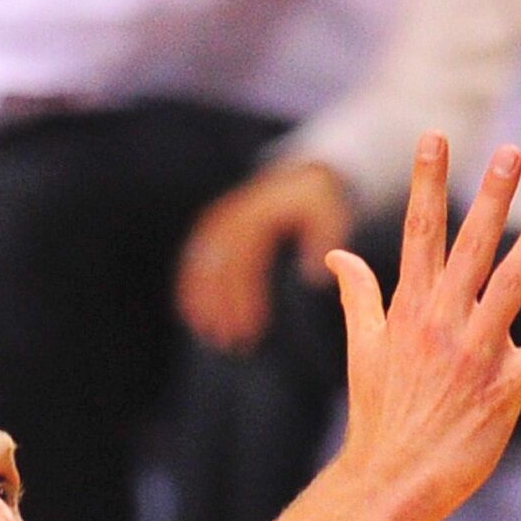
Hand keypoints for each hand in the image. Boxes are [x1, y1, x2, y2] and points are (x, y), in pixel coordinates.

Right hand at [176, 160, 353, 351]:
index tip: (251, 330)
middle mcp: (232, 217)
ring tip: (212, 338)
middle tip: (229, 343)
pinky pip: (194, 260)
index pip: (247, 265)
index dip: (246, 299)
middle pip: (220, 269)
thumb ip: (323, 242)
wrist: (300, 177)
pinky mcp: (211, 228)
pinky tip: (193, 317)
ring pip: (202, 266)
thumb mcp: (329, 216)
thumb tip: (313, 275)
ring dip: (204, 304)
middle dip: (222, 309)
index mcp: (259, 217)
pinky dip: (190, 289)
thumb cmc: (317, 206)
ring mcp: (218, 221)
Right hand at [324, 134, 520, 520]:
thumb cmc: (377, 415)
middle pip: (469, 247)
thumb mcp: (361, 349)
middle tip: (511, 151)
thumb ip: (357, 295)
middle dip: (490, 197)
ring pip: (510, 286)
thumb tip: (337, 257)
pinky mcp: (504, 390)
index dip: (429, 182)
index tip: (437, 137)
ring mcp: (474, 356)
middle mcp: (441, 324)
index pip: (419, 233)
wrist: (388, 481)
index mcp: (408, 310)